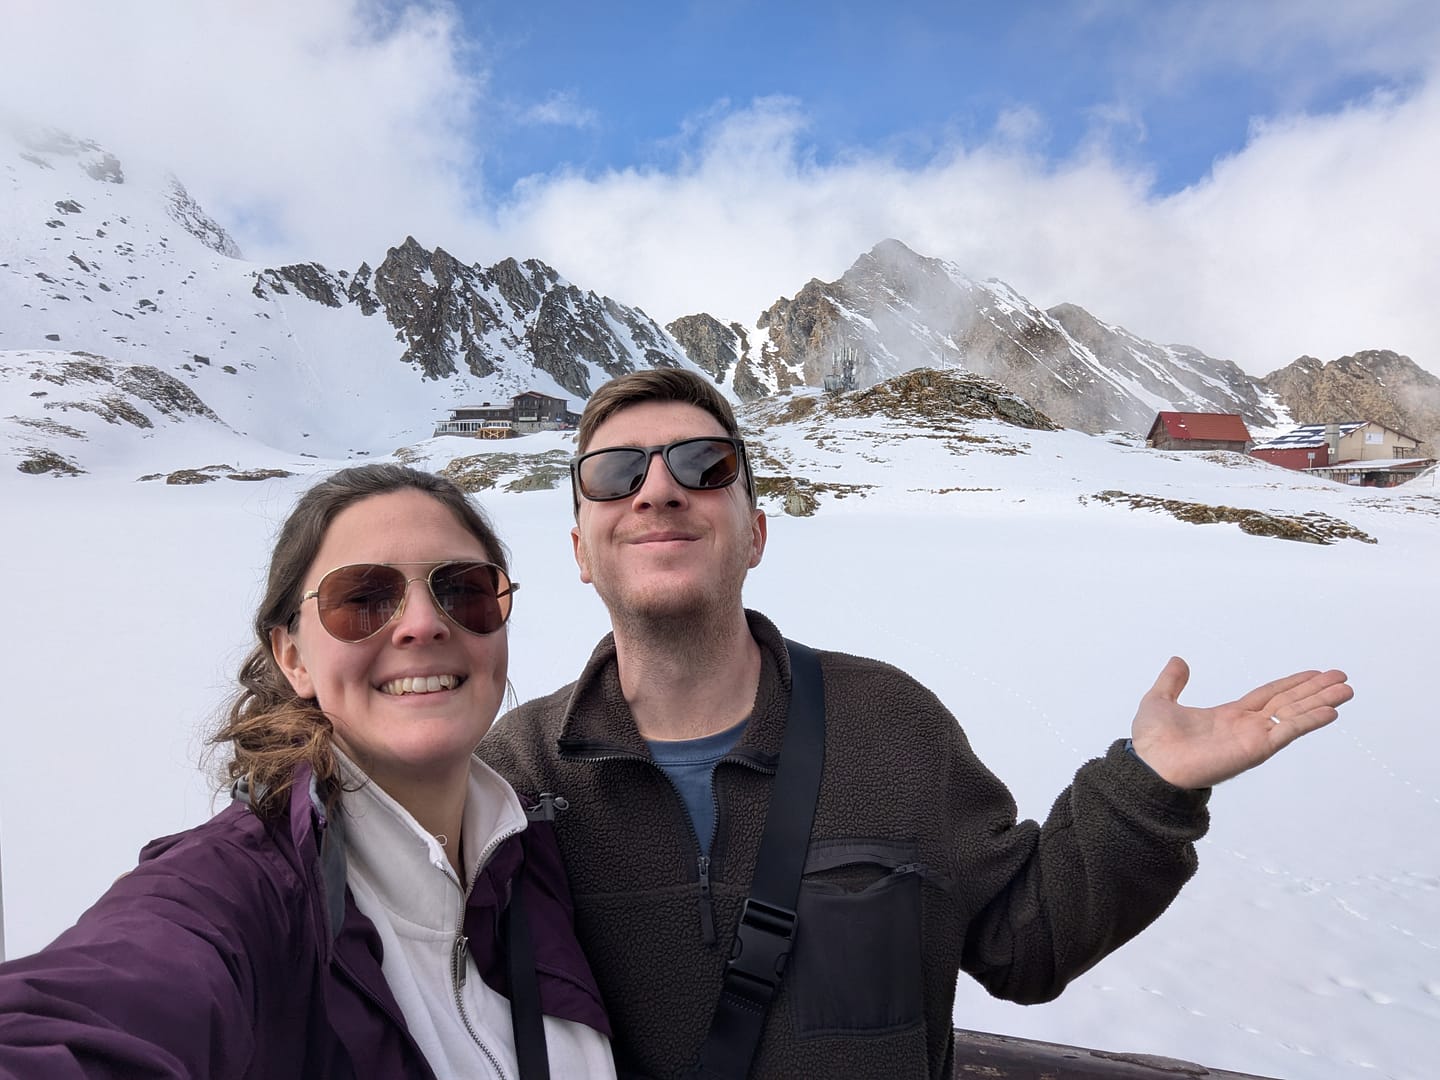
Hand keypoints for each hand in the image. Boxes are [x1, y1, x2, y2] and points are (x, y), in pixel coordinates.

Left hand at [1129, 657, 1352, 788]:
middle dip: (1316, 690)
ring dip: (1321, 702)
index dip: (1291, 683)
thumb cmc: (1152, 741)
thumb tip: (1179, 660)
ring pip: (1294, 714)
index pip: (1269, 695)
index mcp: (1229, 716)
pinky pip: (1287, 731)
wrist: (1150, 765)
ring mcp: (1253, 738)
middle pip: (1289, 702)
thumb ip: (1172, 682)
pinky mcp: (1255, 749)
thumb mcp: (1160, 700)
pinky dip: (1309, 721)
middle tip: (1342, 676)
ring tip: (1347, 689)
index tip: (1315, 673)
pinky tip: (1330, 712)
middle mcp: (1246, 726)